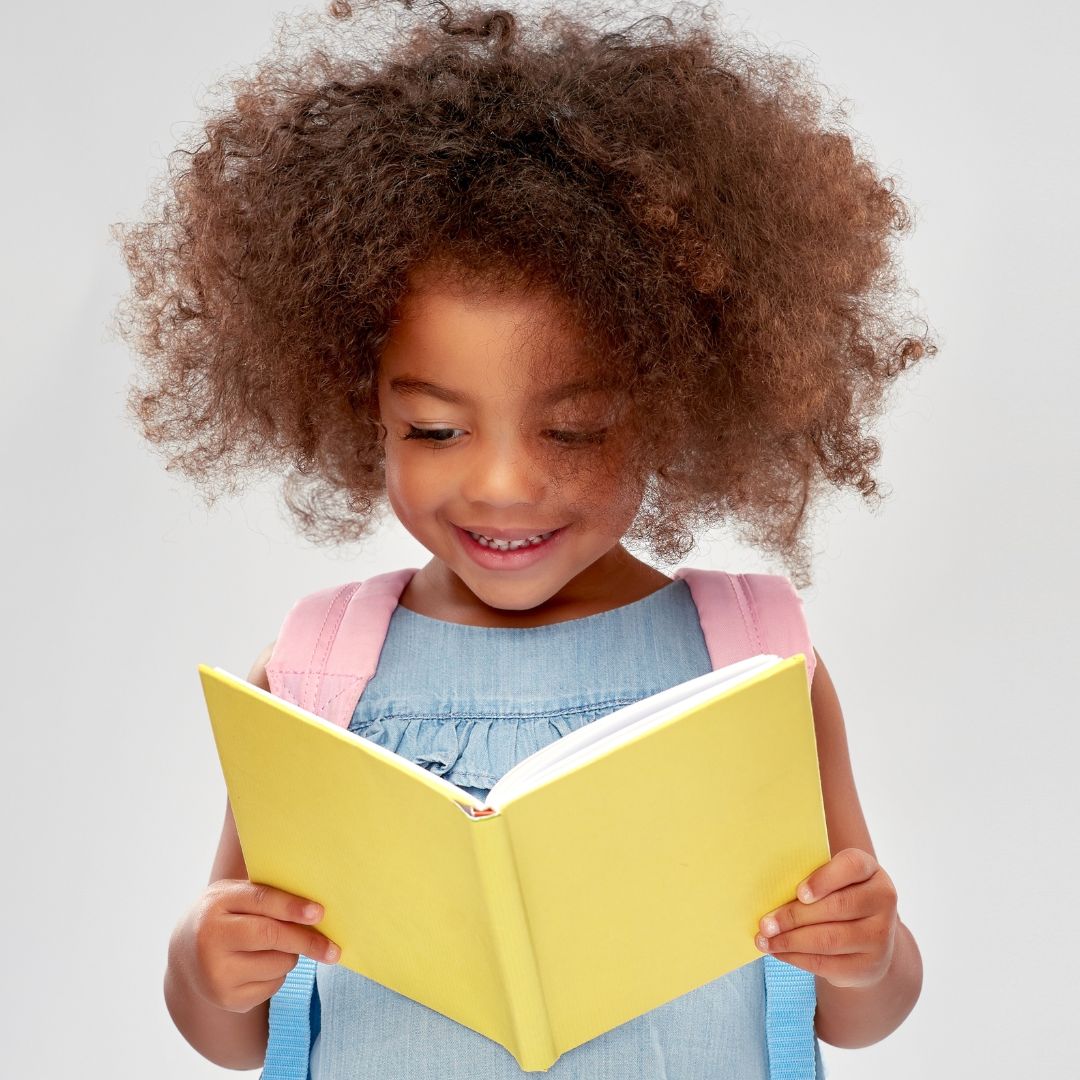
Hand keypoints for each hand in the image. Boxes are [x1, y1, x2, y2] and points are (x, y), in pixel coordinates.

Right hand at [169, 879, 340, 1012]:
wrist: (185, 954)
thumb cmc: (223, 915)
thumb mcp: (234, 895)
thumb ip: (265, 895)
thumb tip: (314, 908)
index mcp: (216, 905)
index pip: (261, 901)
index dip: (292, 907)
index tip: (319, 913)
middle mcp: (211, 941)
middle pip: (272, 937)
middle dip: (307, 940)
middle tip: (333, 947)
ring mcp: (218, 975)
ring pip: (279, 963)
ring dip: (291, 954)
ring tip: (275, 946)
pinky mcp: (228, 1000)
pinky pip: (273, 986)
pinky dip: (278, 974)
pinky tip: (260, 965)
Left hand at [754, 847, 897, 988]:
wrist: (868, 939)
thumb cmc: (838, 898)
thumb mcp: (833, 880)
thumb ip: (811, 878)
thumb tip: (769, 889)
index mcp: (871, 871)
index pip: (852, 866)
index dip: (824, 878)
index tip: (798, 892)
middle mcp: (882, 901)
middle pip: (836, 907)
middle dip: (794, 916)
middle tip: (765, 923)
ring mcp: (880, 937)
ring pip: (829, 939)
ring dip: (790, 941)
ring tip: (764, 940)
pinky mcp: (869, 966)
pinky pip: (827, 964)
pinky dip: (796, 958)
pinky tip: (778, 952)